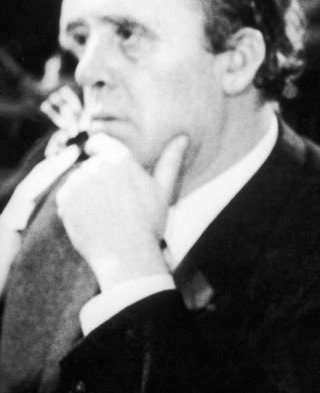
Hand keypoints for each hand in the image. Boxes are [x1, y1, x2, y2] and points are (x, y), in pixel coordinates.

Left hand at [56, 133, 187, 289]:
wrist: (127, 254)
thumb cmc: (149, 222)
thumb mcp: (163, 190)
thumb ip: (170, 161)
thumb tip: (183, 137)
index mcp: (119, 159)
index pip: (99, 142)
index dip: (102, 152)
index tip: (110, 171)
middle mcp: (95, 166)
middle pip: (90, 165)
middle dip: (99, 179)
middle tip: (115, 203)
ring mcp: (76, 183)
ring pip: (77, 182)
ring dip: (86, 193)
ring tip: (104, 215)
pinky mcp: (63, 200)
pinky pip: (65, 199)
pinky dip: (75, 208)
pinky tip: (92, 221)